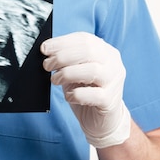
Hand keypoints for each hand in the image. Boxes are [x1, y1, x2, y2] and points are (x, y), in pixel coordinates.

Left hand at [41, 32, 130, 147]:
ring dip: (67, 74)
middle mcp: (113, 64)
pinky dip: (76, 94)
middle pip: (89, 51)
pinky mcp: (110, 101)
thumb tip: (47, 51)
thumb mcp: (76, 71)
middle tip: (47, 65)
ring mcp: (114, 82)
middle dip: (62, 57)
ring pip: (92, 70)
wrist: (103, 120)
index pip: (85, 39)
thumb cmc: (86, 91)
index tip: (45, 48)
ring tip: (55, 80)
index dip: (62, 42)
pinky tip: (69, 96)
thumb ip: (67, 60)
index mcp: (105, 51)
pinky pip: (92, 95)